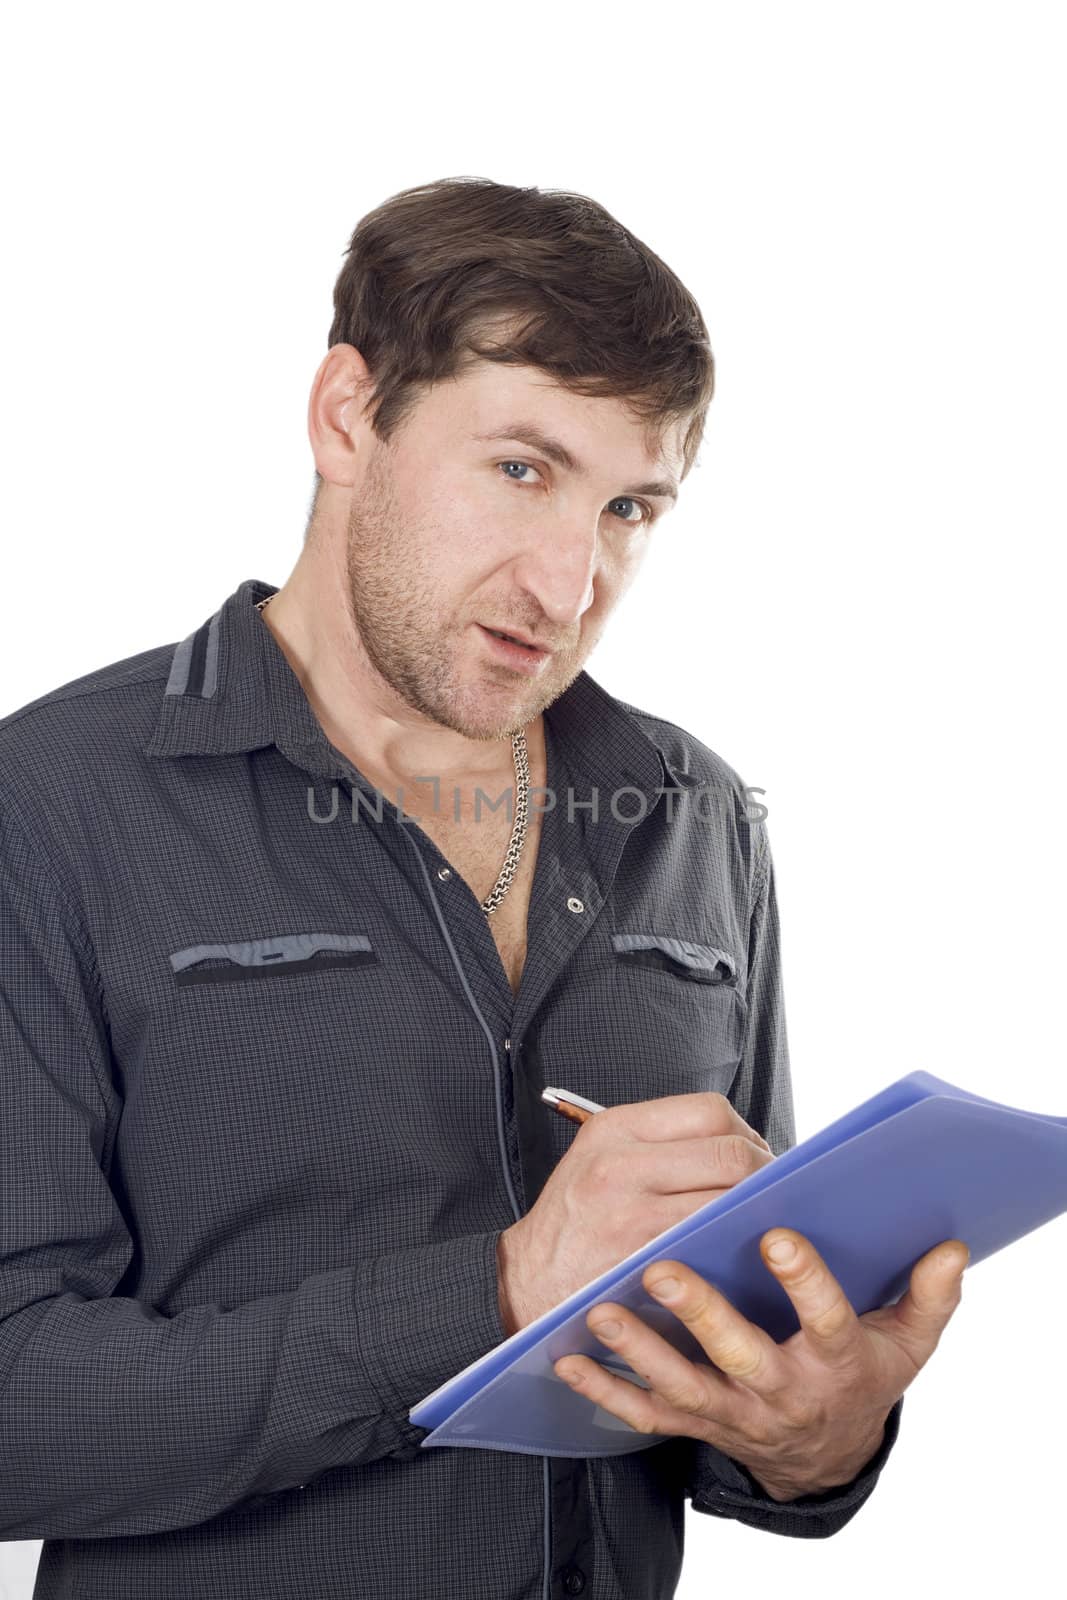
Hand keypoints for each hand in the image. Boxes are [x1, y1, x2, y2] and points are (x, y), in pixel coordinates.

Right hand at [497, 1091, 774, 1335]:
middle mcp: (622, 1161)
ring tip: (759, 1221)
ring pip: (729, 1197)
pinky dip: (733, 1243)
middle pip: (730, 1152)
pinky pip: (711, 1240)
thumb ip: (658, 1144)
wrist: (524, 1282)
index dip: (746, 1133)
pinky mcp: (642, 1254)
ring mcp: (633, 1209)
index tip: (755, 1155)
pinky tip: (736, 1249)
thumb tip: (738, 1146)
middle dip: (765, 1174)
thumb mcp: (598, 1158)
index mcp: (614, 1128)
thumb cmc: (571, 1223)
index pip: (709, 1111)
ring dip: (756, 1210)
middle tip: (771, 1194)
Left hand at [552, 1228, 969, 1500]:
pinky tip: (568, 1361)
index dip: (805, 1280)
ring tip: (599, 1310)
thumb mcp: (907, 1344)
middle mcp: (781, 1392)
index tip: (779, 1233)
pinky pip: (646, 1417)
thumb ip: (927, 1296)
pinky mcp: (697, 1427)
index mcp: (834, 1361)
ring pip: (682, 1388)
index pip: (825, 1318)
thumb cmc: (861, 1376)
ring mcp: (734, 1414)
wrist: (826, 1456)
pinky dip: (605, 1392)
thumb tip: (949, 1247)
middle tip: (661, 1267)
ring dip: (638, 1353)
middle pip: (740, 1356)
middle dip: (701, 1315)